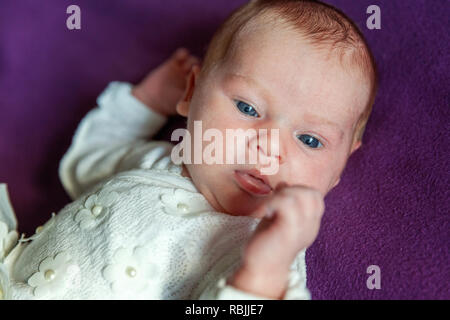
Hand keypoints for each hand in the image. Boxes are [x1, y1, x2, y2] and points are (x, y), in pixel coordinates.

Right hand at [132, 47, 200, 115]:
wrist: (151, 98)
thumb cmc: (168, 103)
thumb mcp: (183, 102)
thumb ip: (193, 97)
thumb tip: (202, 95)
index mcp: (196, 87)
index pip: (204, 78)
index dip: (202, 75)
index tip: (199, 75)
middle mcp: (191, 78)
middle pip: (200, 67)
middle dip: (198, 68)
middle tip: (193, 69)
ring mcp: (182, 70)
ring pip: (193, 60)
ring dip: (191, 61)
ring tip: (184, 68)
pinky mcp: (173, 63)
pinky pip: (182, 54)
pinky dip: (182, 54)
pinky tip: (180, 57)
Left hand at [229, 183, 324, 298]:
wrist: (261, 270)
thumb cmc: (268, 244)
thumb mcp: (278, 219)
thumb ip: (284, 202)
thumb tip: (284, 183)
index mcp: (310, 223)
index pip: (315, 195)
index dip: (297, 190)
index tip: (280, 199)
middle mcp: (310, 227)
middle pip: (311, 193)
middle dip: (291, 190)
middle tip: (275, 203)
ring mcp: (301, 230)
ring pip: (300, 196)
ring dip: (281, 196)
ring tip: (270, 208)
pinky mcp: (288, 233)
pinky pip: (288, 206)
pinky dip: (275, 202)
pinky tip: (267, 212)